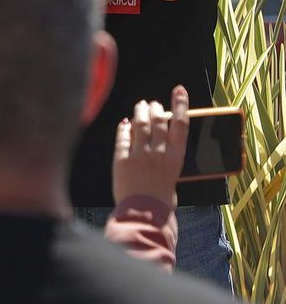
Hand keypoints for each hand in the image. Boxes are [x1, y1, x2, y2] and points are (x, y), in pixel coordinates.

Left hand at [112, 85, 188, 206]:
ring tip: (140, 106)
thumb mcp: (173, 174)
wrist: (145, 213)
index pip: (181, 123)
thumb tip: (160, 140)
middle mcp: (159, 152)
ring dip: (140, 112)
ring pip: (140, 125)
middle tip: (152, 103)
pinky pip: (123, 138)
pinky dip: (124, 128)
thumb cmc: (162, 197)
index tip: (179, 90)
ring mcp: (140, 155)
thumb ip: (167, 156)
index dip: (180, 104)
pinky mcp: (122, 160)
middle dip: (156, 108)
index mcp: (176, 156)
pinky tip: (124, 124)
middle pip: (158, 120)